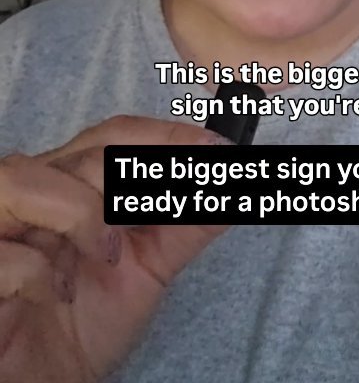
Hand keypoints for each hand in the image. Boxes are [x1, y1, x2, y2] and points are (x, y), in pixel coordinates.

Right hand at [0, 115, 230, 382]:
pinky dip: (39, 270)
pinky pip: (4, 250)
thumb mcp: (145, 271)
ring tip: (106, 256)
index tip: (216, 146)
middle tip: (169, 204)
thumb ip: (183, 227)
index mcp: (69, 183)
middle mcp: (29, 190)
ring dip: (81, 215)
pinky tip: (56, 294)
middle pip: (81, 152)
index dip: (165, 135)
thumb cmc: (83, 324)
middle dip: (133, 177)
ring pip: (28, 178)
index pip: (113, 134)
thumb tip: (234, 188)